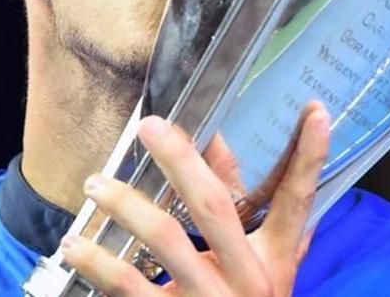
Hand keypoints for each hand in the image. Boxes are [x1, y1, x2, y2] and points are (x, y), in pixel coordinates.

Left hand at [61, 101, 330, 295]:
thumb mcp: (258, 267)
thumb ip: (242, 207)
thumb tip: (217, 142)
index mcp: (273, 261)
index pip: (297, 202)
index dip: (309, 157)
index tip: (315, 111)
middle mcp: (246, 279)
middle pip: (213, 207)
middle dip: (180, 161)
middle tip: (149, 127)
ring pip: (165, 239)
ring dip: (126, 204)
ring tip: (96, 184)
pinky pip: (127, 286)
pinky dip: (96, 263)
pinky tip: (74, 246)